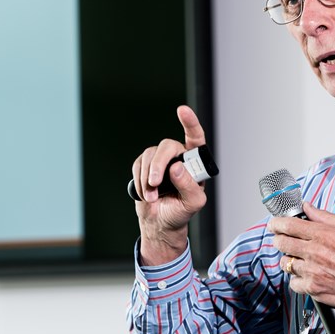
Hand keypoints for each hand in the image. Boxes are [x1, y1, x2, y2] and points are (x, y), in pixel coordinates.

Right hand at [132, 105, 208, 264]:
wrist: (160, 222)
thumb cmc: (181, 211)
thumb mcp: (192, 203)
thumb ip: (189, 185)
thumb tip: (177, 167)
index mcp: (195, 163)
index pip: (196, 138)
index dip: (190, 123)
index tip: (182, 110)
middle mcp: (179, 156)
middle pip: (167, 146)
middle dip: (158, 164)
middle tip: (154, 183)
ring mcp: (161, 159)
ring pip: (150, 155)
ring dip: (148, 179)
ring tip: (152, 197)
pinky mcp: (145, 164)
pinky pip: (139, 164)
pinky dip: (140, 181)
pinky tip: (146, 194)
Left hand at [269, 203, 334, 309]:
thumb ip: (325, 216)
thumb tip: (308, 207)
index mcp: (323, 235)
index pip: (288, 225)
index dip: (277, 223)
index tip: (275, 224)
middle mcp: (314, 252)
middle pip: (281, 243)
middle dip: (279, 239)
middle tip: (284, 240)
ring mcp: (312, 271)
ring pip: (285, 263)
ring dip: (289, 260)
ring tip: (300, 259)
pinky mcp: (312, 288)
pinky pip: (292, 282)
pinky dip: (297, 279)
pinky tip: (306, 275)